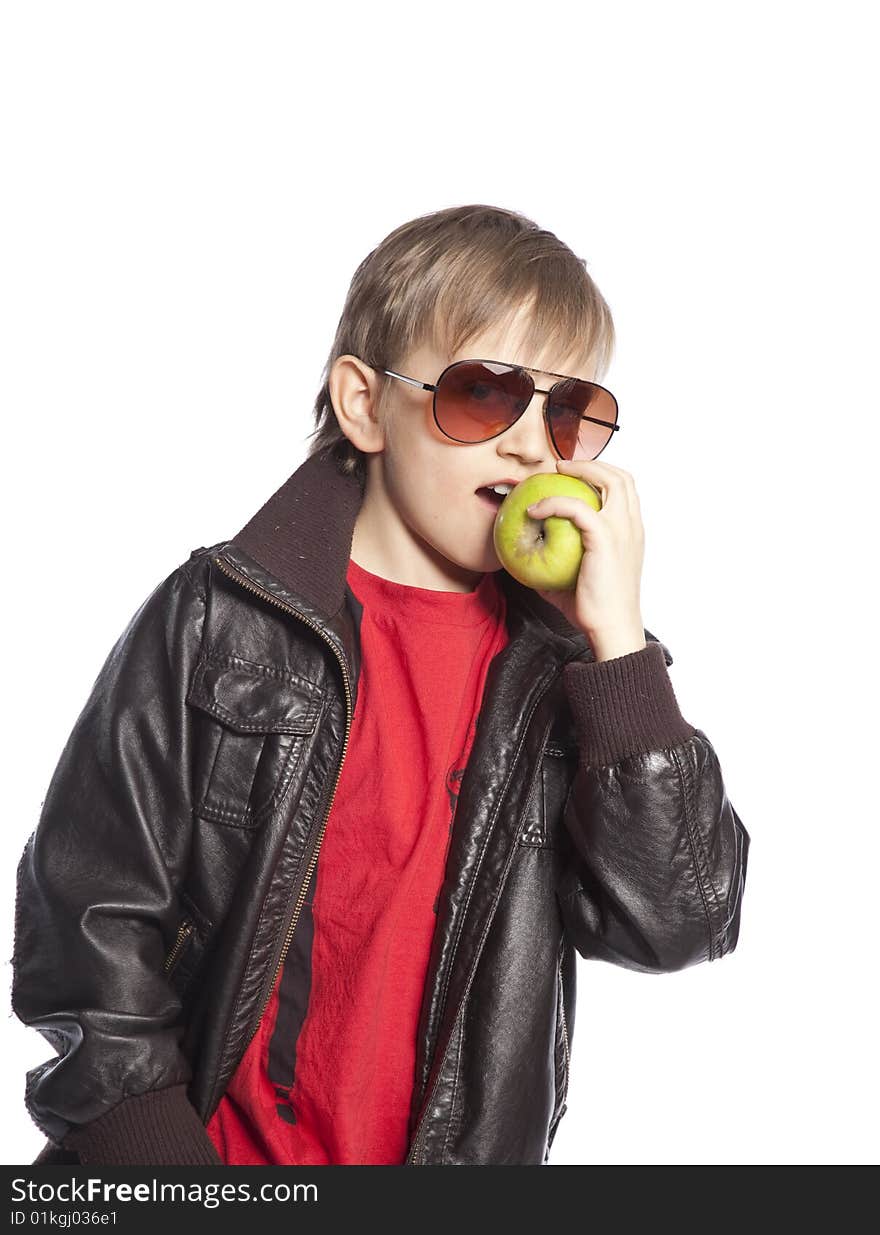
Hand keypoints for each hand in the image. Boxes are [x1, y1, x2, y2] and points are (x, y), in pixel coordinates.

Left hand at [526, 458, 646, 657]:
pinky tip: (534, 510)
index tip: (576, 476)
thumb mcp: (578, 582)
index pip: (627, 490)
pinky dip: (553, 503)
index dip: (604, 474)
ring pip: (608, 480)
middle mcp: (632, 527)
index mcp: (632, 534)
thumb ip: (558, 567)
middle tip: (563, 468)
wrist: (610, 628)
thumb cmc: (594, 611)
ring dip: (580, 470)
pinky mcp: (605, 537)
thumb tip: (531, 563)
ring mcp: (622, 530)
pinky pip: (575, 507)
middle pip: (622, 477)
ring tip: (554, 474)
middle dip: (592, 464)